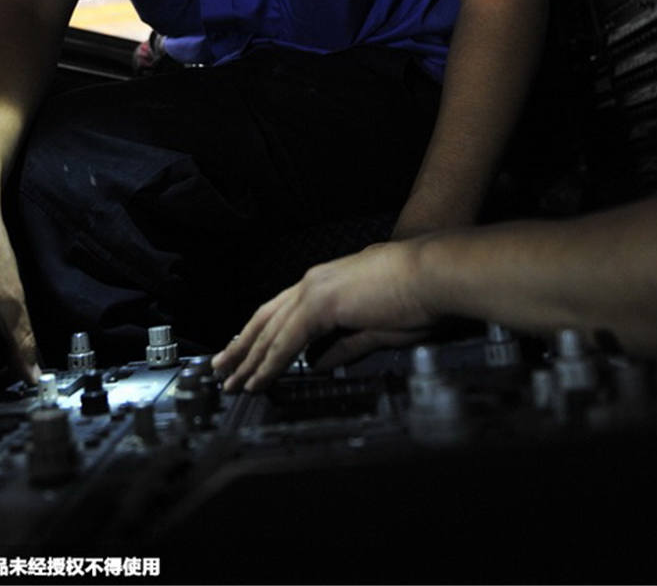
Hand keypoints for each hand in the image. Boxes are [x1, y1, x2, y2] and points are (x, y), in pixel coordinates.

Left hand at [212, 240, 437, 391]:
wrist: (435, 274)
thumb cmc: (419, 297)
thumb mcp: (376, 328)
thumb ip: (345, 346)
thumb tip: (321, 364)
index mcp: (328, 283)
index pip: (283, 311)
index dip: (261, 334)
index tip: (246, 353)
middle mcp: (315, 281)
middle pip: (266, 318)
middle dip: (242, 346)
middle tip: (222, 368)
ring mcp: (315, 289)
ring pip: (269, 330)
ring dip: (248, 358)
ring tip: (231, 382)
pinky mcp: (321, 303)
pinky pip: (286, 340)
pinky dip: (268, 362)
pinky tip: (256, 379)